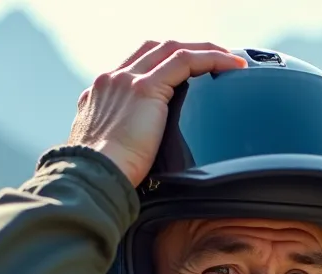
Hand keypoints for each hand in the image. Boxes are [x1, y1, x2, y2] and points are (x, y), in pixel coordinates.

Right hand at [69, 41, 247, 185]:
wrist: (91, 178)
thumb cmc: (103, 178)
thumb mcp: (110, 153)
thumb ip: (124, 143)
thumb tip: (142, 155)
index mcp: (100, 95)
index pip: (135, 65)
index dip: (163, 62)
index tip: (188, 72)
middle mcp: (111, 80)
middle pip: (154, 49)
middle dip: (187, 49)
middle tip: (214, 59)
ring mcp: (126, 80)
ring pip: (172, 49)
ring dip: (204, 51)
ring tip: (229, 60)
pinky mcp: (144, 89)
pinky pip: (185, 61)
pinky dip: (211, 60)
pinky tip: (230, 66)